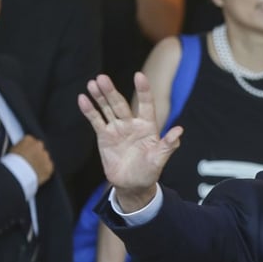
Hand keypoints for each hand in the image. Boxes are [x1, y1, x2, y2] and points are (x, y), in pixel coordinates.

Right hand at [10, 135, 53, 185]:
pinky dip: (44, 171)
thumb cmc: (10, 164)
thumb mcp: (11, 151)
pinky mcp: (49, 166)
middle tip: (29, 162)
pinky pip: (48, 167)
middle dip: (36, 153)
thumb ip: (20, 148)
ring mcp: (45, 156)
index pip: (30, 141)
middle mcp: (39, 145)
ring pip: (44, 158)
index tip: (24, 154)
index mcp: (28, 139)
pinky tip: (37, 175)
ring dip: (40, 162)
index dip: (27, 149)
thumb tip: (23, 150)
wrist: (16, 175)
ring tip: (31, 170)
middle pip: (39, 148)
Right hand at [77, 73, 182, 209]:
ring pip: (107, 108)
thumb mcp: (159, 160)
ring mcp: (117, 128)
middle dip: (111, 91)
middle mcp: (132, 124)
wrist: (132, 185)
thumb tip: (180, 130)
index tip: (139, 76)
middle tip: (102, 78)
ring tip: (92, 83)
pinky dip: (90, 110)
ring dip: (100, 96)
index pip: (146, 104)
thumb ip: (168, 145)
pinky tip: (83, 98)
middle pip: (121, 104)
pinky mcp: (105, 136)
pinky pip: (96, 120)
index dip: (143, 91)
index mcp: (148, 127)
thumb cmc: (149, 172)